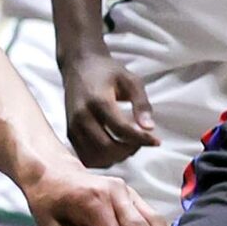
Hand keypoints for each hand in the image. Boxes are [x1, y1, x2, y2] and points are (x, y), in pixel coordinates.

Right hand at [61, 45, 157, 167]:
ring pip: (96, 157)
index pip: (122, 129)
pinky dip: (103, 160)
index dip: (141, 139)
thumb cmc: (108, 72)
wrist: (79, 65)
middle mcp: (82, 116)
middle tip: (140, 142)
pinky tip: (114, 149)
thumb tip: (150, 128)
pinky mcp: (70, 134)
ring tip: (128, 145)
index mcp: (98, 101)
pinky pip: (86, 158)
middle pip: (107, 147)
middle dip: (129, 150)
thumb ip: (141, 104)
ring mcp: (73, 127)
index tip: (156, 141)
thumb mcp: (131, 80)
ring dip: (116, 157)